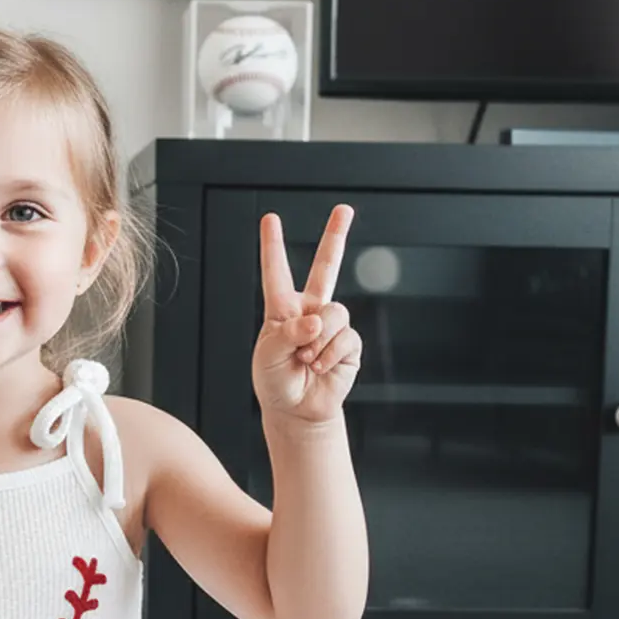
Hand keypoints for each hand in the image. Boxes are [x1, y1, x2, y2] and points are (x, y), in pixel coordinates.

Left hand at [252, 204, 361, 424]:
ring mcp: (331, 327)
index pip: (277, 273)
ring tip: (305, 360)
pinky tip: (318, 368)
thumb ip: (288, 334)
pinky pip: (344, 338)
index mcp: (282, 311)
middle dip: (336, 237)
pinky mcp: (348, 344)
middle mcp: (309, 312)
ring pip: (335, 313)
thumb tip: (316, 320)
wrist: (296, 410)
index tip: (270, 219)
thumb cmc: (275, 382)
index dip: (273, 247)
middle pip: (326, 268)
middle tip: (344, 209)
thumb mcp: (269, 357)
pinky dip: (328, 355)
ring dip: (318, 340)